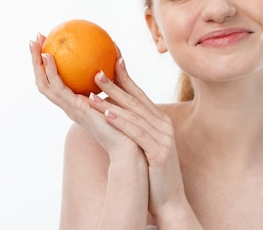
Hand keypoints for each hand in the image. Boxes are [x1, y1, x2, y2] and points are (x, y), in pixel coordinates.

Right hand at [29, 34, 141, 160]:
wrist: (131, 147)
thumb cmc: (129, 125)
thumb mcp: (120, 93)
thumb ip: (116, 77)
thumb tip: (117, 54)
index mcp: (78, 103)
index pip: (57, 82)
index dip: (49, 64)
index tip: (47, 43)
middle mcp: (70, 106)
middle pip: (46, 82)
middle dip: (37, 60)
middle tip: (33, 39)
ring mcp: (70, 109)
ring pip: (45, 84)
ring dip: (38, 63)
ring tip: (35, 44)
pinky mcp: (75, 110)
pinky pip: (59, 88)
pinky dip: (52, 72)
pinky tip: (50, 56)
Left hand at [88, 52, 187, 217]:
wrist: (170, 200)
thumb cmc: (154, 174)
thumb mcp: (145, 146)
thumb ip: (136, 128)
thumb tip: (115, 114)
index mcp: (160, 122)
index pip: (140, 95)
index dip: (126, 78)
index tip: (111, 62)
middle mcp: (163, 125)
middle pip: (136, 101)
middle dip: (115, 84)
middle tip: (95, 72)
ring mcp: (163, 138)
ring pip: (133, 115)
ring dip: (111, 102)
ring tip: (92, 93)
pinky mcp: (159, 152)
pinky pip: (137, 133)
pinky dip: (121, 122)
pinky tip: (106, 114)